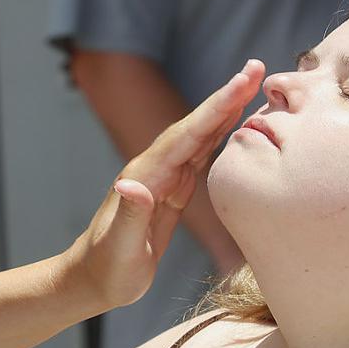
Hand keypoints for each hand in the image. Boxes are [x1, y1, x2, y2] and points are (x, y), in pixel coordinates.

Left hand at [60, 59, 264, 309]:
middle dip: (226, 97)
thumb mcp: (119, 247)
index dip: (215, 108)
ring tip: (253, 84)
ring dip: (226, 110)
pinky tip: (237, 125)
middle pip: (196, 126)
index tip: (241, 82)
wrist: (91, 280)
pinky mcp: (171, 191)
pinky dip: (221, 136)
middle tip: (256, 67)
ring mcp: (163, 177)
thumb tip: (132, 182)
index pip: (186, 135)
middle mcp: (154, 168)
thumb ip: (129, 214)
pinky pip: (201, 156)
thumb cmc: (106, 269)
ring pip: (201, 137)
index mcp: (145, 175)